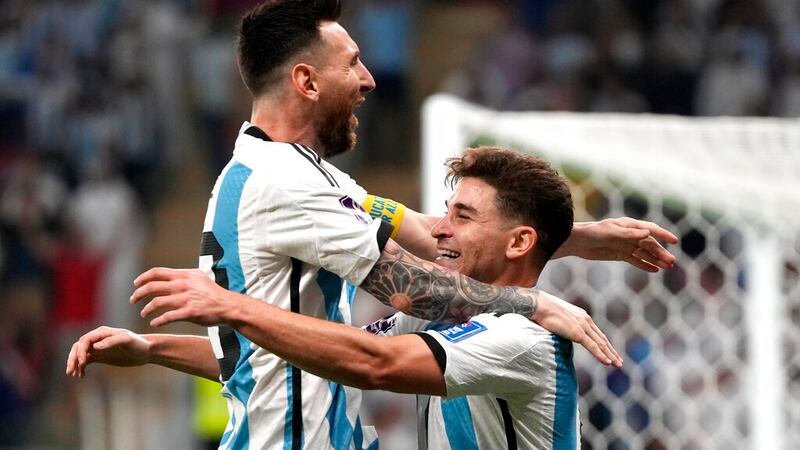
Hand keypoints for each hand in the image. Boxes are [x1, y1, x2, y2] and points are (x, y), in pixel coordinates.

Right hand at [66, 326, 150, 377]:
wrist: (146, 351)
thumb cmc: (138, 344)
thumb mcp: (127, 341)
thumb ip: (111, 341)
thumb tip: (95, 346)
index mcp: (102, 333)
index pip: (85, 340)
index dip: (81, 351)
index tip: (83, 363)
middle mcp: (98, 339)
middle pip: (78, 347)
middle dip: (73, 359)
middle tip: (70, 372)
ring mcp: (98, 348)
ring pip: (80, 354)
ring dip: (75, 363)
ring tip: (75, 375)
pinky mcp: (101, 356)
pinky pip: (86, 361)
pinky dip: (81, 367)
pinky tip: (81, 376)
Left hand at [131, 267, 231, 326]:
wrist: (228, 306)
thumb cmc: (213, 293)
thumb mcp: (199, 278)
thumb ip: (184, 277)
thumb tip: (170, 276)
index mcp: (184, 275)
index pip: (157, 272)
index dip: (143, 278)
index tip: (136, 284)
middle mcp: (183, 285)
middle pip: (152, 287)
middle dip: (139, 294)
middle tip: (133, 300)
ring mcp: (185, 299)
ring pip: (157, 303)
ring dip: (146, 309)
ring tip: (143, 313)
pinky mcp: (189, 313)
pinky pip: (167, 317)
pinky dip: (158, 321)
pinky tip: (154, 323)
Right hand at [532, 291, 622, 366]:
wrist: (538, 304)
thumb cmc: (543, 310)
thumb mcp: (558, 317)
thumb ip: (564, 324)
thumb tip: (560, 330)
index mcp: (582, 316)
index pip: (597, 333)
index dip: (605, 344)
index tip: (611, 352)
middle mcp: (585, 320)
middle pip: (602, 339)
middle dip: (611, 351)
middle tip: (619, 362)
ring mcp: (582, 326)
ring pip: (601, 344)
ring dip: (610, 355)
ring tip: (617, 365)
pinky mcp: (577, 332)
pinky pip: (592, 346)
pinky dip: (601, 355)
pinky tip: (608, 362)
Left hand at [559, 218, 677, 271]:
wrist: (577, 242)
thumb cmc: (593, 233)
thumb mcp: (611, 232)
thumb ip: (629, 234)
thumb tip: (647, 233)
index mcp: (629, 225)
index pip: (650, 229)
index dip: (663, 234)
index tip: (675, 241)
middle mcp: (630, 234)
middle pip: (649, 244)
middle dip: (661, 253)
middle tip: (671, 262)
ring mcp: (626, 245)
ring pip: (645, 253)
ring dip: (656, 260)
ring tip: (668, 267)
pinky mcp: (620, 254)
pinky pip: (636, 260)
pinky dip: (645, 265)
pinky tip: (655, 270)